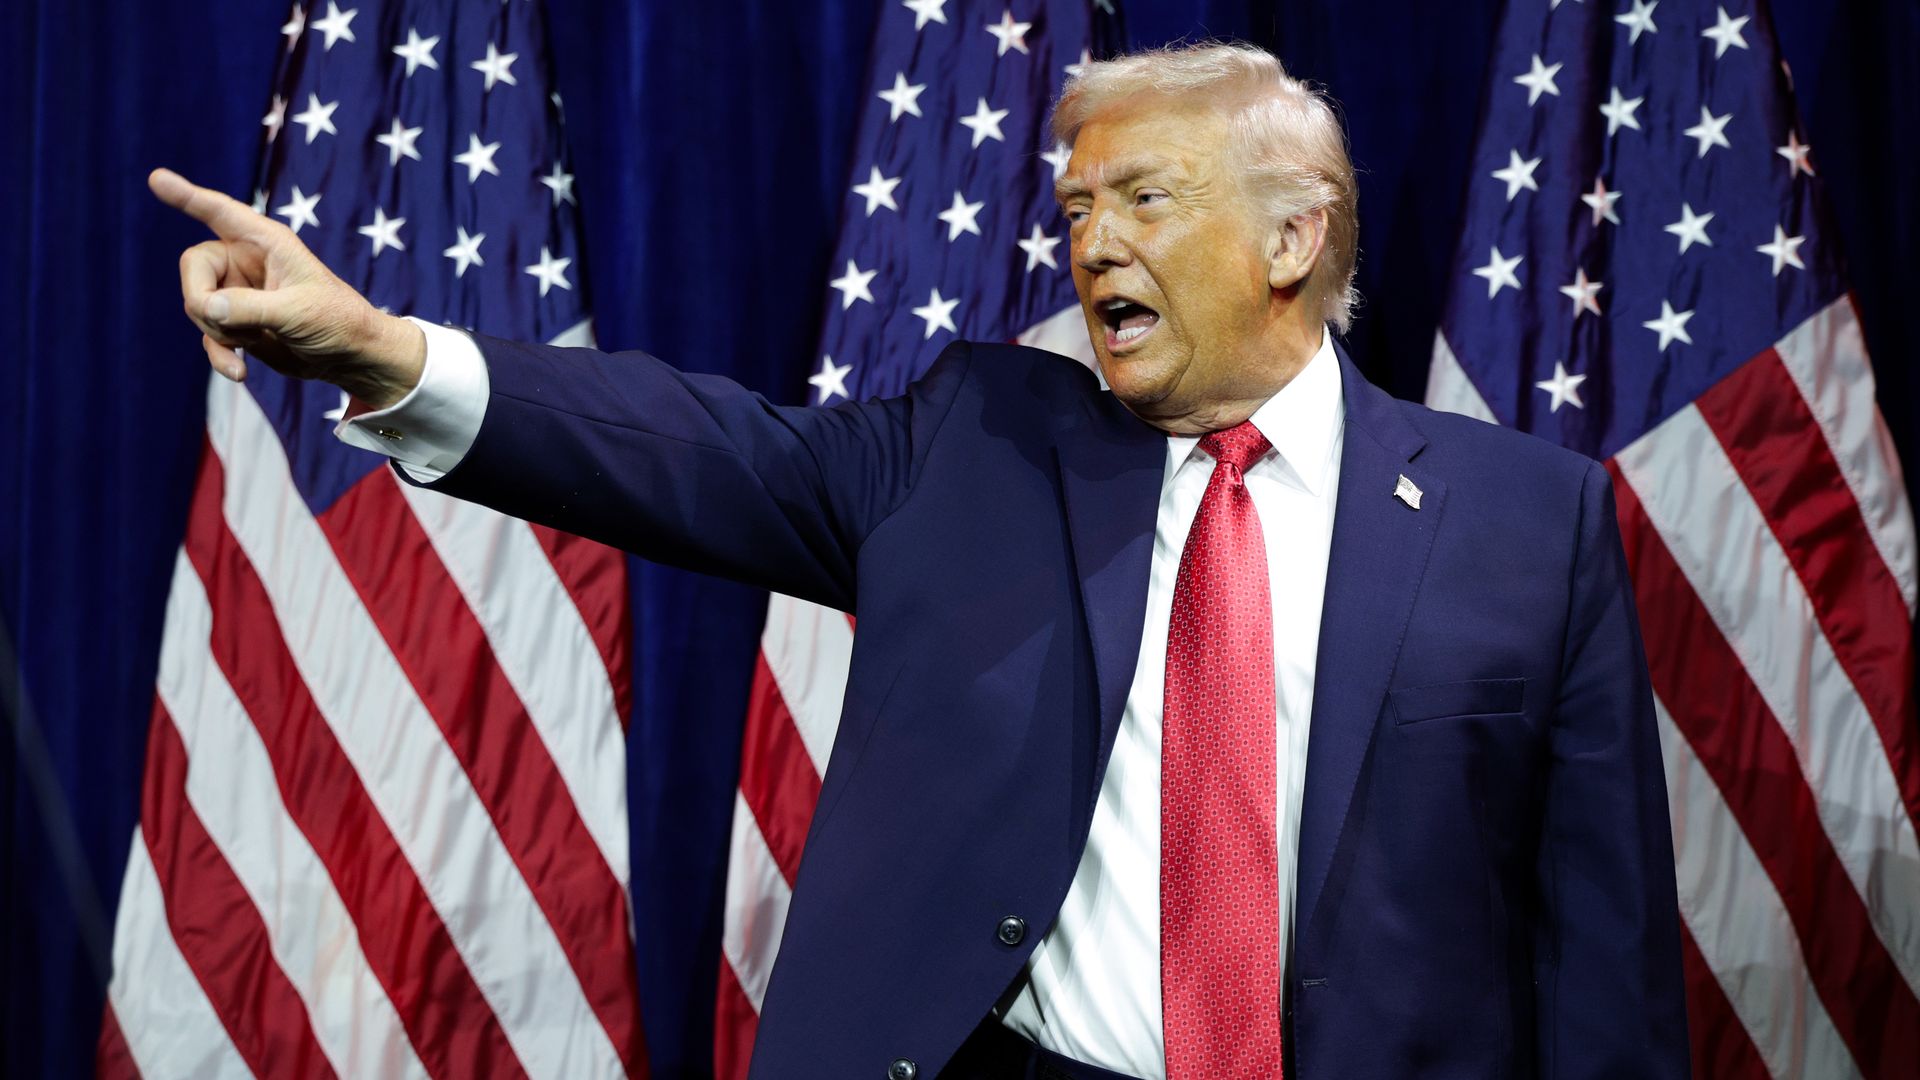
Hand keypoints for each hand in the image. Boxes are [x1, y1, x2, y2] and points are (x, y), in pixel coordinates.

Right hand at [150, 168, 425, 407]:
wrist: (353, 357)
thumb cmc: (338, 322)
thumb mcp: (298, 313)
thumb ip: (250, 308)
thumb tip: (205, 306)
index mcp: (266, 242)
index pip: (219, 212)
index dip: (187, 196)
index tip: (157, 178)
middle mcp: (246, 261)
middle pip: (194, 267)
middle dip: (201, 300)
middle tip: (222, 324)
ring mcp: (239, 293)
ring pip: (198, 305)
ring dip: (219, 332)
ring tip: (256, 343)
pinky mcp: (238, 324)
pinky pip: (209, 335)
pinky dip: (219, 354)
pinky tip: (238, 372)